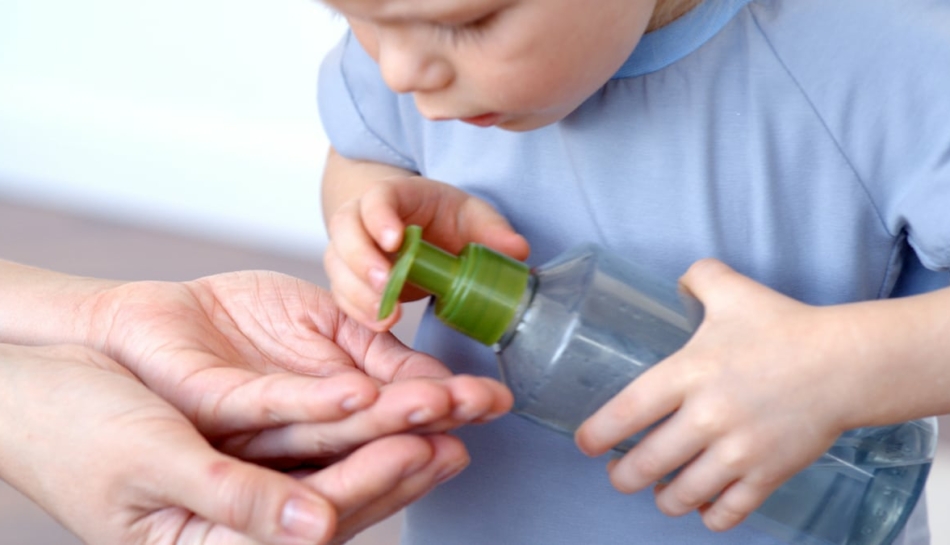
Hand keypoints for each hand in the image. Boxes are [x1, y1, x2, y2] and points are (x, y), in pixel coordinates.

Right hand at [0, 343, 469, 544]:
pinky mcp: (250, 449)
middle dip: (408, 457)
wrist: (38, 390)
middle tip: (466, 425)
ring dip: (398, 434)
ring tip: (452, 411)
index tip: (427, 445)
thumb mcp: (151, 462)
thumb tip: (313, 534)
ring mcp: (250, 483)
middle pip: (344, 493)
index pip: (319, 517)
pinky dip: (357, 419)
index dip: (376, 480)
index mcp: (216, 543)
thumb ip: (233, 499)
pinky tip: (392, 401)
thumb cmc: (73, 430)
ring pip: (339, 463)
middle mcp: (243, 520)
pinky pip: (314, 439)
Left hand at [83, 271, 511, 462]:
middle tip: (483, 407)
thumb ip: (376, 350)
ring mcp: (259, 431)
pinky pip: (272, 409)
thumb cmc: (240, 323)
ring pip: (332, 431)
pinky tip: (360, 393)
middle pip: (375, 434)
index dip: (446, 410)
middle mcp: (299, 438)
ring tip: (440, 404)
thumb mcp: (326, 324)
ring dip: (388, 419)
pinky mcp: (218, 409)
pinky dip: (318, 401)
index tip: (496, 401)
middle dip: (432, 419)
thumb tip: (438, 376)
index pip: (396, 419)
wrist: (156, 315)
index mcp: (330, 419)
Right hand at [324, 174, 529, 329]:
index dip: (379, 217)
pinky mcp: (351, 276)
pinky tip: (380, 323)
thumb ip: (493, 231)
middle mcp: (363, 217)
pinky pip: (342, 291)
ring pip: (337, 263)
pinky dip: (357, 309)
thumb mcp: (473, 216)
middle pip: (344, 229)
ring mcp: (352, 247)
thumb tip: (517, 250)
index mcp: (395, 194)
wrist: (424, 230)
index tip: (395, 240)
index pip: (376, 198)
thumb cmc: (446, 219)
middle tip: (384, 283)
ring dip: (357, 291)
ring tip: (385, 315)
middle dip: (361, 258)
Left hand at [575, 259, 860, 532]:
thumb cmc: (784, 327)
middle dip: (624, 477)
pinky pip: (728, 512)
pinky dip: (710, 517)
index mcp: (690, 373)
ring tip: (661, 493)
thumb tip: (679, 280)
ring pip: (682, 495)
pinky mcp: (768, 475)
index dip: (598, 434)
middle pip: (647, 464)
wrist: (845, 363)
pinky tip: (703, 508)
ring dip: (664, 500)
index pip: (628, 411)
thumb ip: (699, 278)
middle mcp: (708, 417)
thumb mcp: (733, 291)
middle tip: (620, 475)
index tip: (586, 445)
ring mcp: (739, 451)